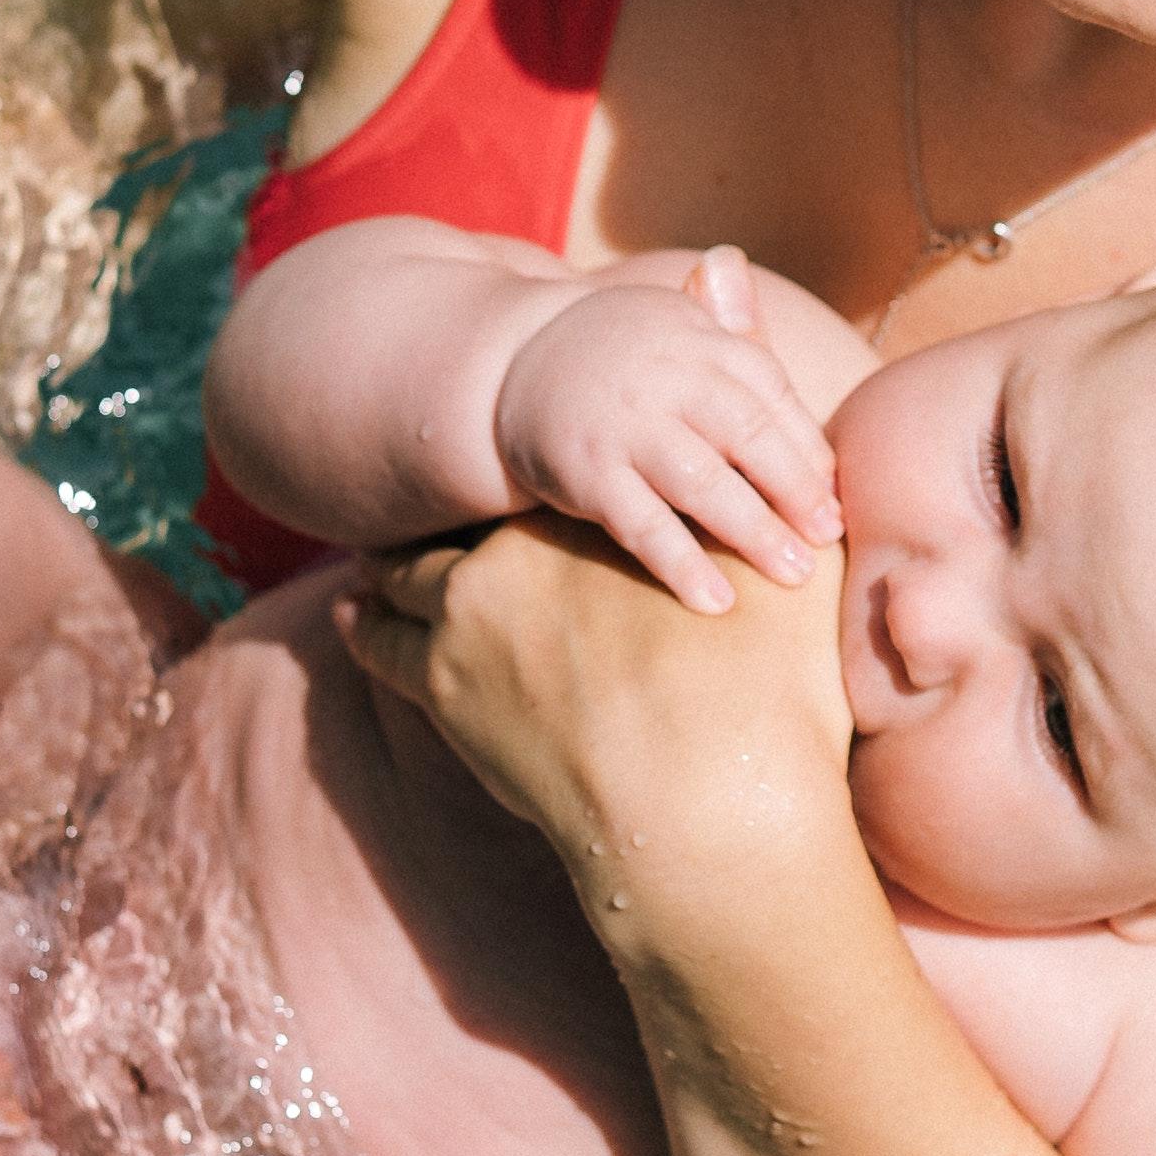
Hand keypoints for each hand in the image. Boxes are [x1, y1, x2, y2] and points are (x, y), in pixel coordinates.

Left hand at [342, 510, 858, 889]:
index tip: (531, 490)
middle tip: (441, 507)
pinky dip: (364, 624)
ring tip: (380, 560)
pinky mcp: (442, 690)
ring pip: (410, 572)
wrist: (713, 812)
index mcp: (601, 514)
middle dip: (462, 519)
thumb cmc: (773, 693)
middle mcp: (523, 547)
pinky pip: (377, 642)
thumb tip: (758, 343)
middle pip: (474, 520)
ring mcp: (469, 617)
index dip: (540, 490)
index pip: (550, 485)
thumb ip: (781, 474)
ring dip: (396, 565)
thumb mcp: (804, 569)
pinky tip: (352, 616)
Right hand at [486, 247, 838, 610]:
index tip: (836, 493)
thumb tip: (761, 277)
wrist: (511, 365)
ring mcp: (623, 427)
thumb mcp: (675, 331)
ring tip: (796, 573)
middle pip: (746, 432)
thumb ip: (733, 330)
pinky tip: (718, 600)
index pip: (769, 390)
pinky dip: (682, 564)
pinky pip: (643, 526)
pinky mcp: (587, 475)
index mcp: (697, 339)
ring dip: (754, 531)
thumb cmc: (623, 359)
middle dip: (795, 488)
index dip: (807, 445)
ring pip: (702, 482)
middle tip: (831, 535)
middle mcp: (663, 377)